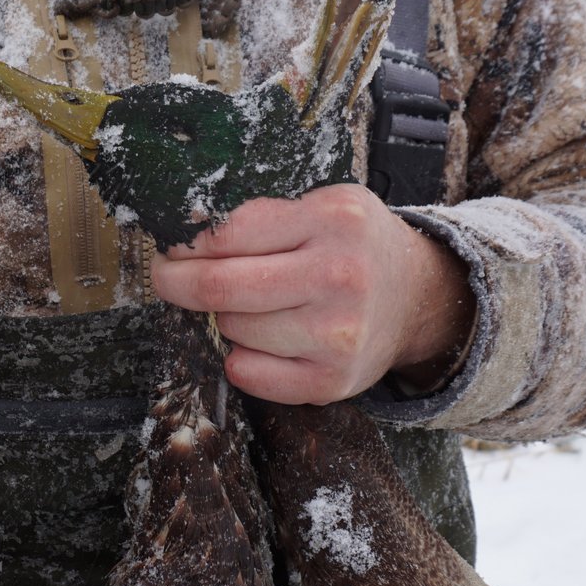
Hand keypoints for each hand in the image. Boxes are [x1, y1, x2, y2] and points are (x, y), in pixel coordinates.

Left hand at [150, 183, 475, 405]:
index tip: (171, 247)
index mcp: (334, 218)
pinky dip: (242, 358)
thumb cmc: (354, 246)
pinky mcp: (334, 380)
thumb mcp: (323, 205)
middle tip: (168, 278)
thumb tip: (184, 232)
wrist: (417, 296)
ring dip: (227, 318)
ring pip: (232, 328)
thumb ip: (263, 213)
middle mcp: (340, 275)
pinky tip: (266, 341)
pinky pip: (248, 374)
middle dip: (177, 282)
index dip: (185, 243)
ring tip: (257, 305)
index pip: (228, 232)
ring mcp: (339, 333)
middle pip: (219, 287)